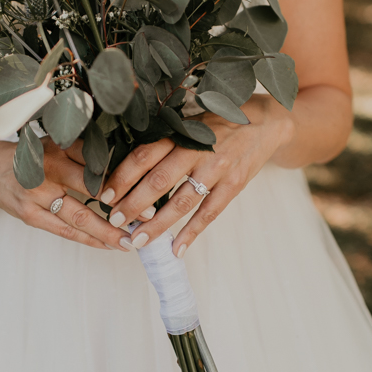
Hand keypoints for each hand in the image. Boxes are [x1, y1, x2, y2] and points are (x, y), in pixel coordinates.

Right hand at [0, 136, 155, 250]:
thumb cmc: (28, 156)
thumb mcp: (53, 143)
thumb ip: (84, 152)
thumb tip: (128, 163)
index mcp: (57, 145)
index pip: (96, 157)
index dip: (125, 170)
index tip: (151, 179)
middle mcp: (47, 167)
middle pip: (93, 186)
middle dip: (124, 202)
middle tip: (152, 214)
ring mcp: (36, 193)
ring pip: (81, 215)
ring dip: (110, 230)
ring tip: (134, 240)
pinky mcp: (30, 215)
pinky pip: (66, 231)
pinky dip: (90, 239)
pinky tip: (110, 246)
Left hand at [100, 95, 294, 255]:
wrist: (266, 123)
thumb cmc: (219, 123)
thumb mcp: (190, 122)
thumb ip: (164, 140)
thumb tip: (125, 163)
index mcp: (182, 133)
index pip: (144, 156)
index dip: (122, 177)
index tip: (105, 195)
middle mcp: (198, 150)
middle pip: (158, 181)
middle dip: (133, 205)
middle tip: (115, 221)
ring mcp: (217, 169)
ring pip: (181, 202)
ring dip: (157, 224)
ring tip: (138, 240)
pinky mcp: (234, 185)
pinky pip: (209, 214)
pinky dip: (192, 233)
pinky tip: (177, 249)